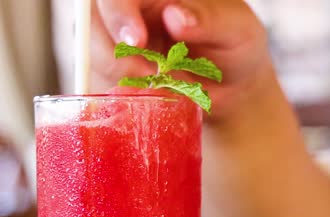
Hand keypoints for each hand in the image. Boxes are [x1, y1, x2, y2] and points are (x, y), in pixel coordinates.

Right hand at [90, 0, 271, 118]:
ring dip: (123, 75)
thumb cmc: (236, 48)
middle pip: (92, 18)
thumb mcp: (237, 31)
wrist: (231, 87)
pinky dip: (124, 93)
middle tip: (152, 75)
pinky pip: (100, 81)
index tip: (135, 41)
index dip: (117, 11)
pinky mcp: (114, 69)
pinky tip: (153, 93)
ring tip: (163, 85)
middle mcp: (131, 7)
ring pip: (93, 51)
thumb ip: (210, 20)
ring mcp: (117, 37)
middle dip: (116, 52)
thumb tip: (175, 16)